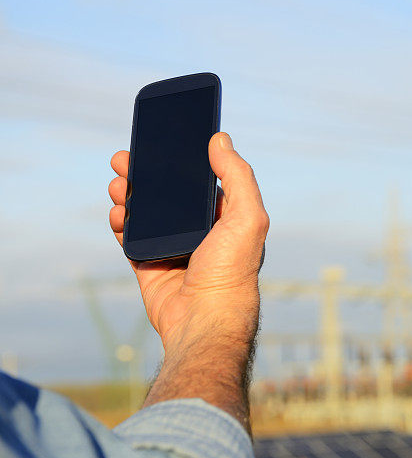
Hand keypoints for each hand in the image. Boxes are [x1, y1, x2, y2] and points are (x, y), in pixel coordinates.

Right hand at [108, 132, 268, 353]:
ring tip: (118, 186)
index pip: (199, 180)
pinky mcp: (150, 264)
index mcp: (225, 216)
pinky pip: (130, 238)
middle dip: (144, 174)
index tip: (158, 141)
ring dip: (128, 195)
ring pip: (145, 212)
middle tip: (123, 160)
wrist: (203, 319)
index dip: (179, 160)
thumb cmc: (232, 270)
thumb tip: (220, 139)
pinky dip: (121, 223)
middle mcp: (200, 231)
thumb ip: (238, 176)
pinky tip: (118, 214)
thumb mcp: (248, 217)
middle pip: (167, 194)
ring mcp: (173, 247)